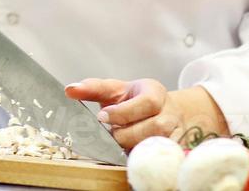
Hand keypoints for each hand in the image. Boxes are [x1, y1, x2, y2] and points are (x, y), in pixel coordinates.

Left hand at [63, 79, 226, 150]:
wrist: (164, 110)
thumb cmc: (134, 100)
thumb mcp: (115, 90)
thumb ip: (92, 88)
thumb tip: (70, 90)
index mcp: (155, 93)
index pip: (146, 103)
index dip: (123, 112)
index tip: (102, 117)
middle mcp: (170, 113)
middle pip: (154, 127)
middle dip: (126, 134)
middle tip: (110, 135)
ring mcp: (177, 134)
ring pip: (159, 145)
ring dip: (135, 148)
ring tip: (119, 146)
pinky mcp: (178, 151)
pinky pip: (164, 160)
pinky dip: (145, 160)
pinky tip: (130, 156)